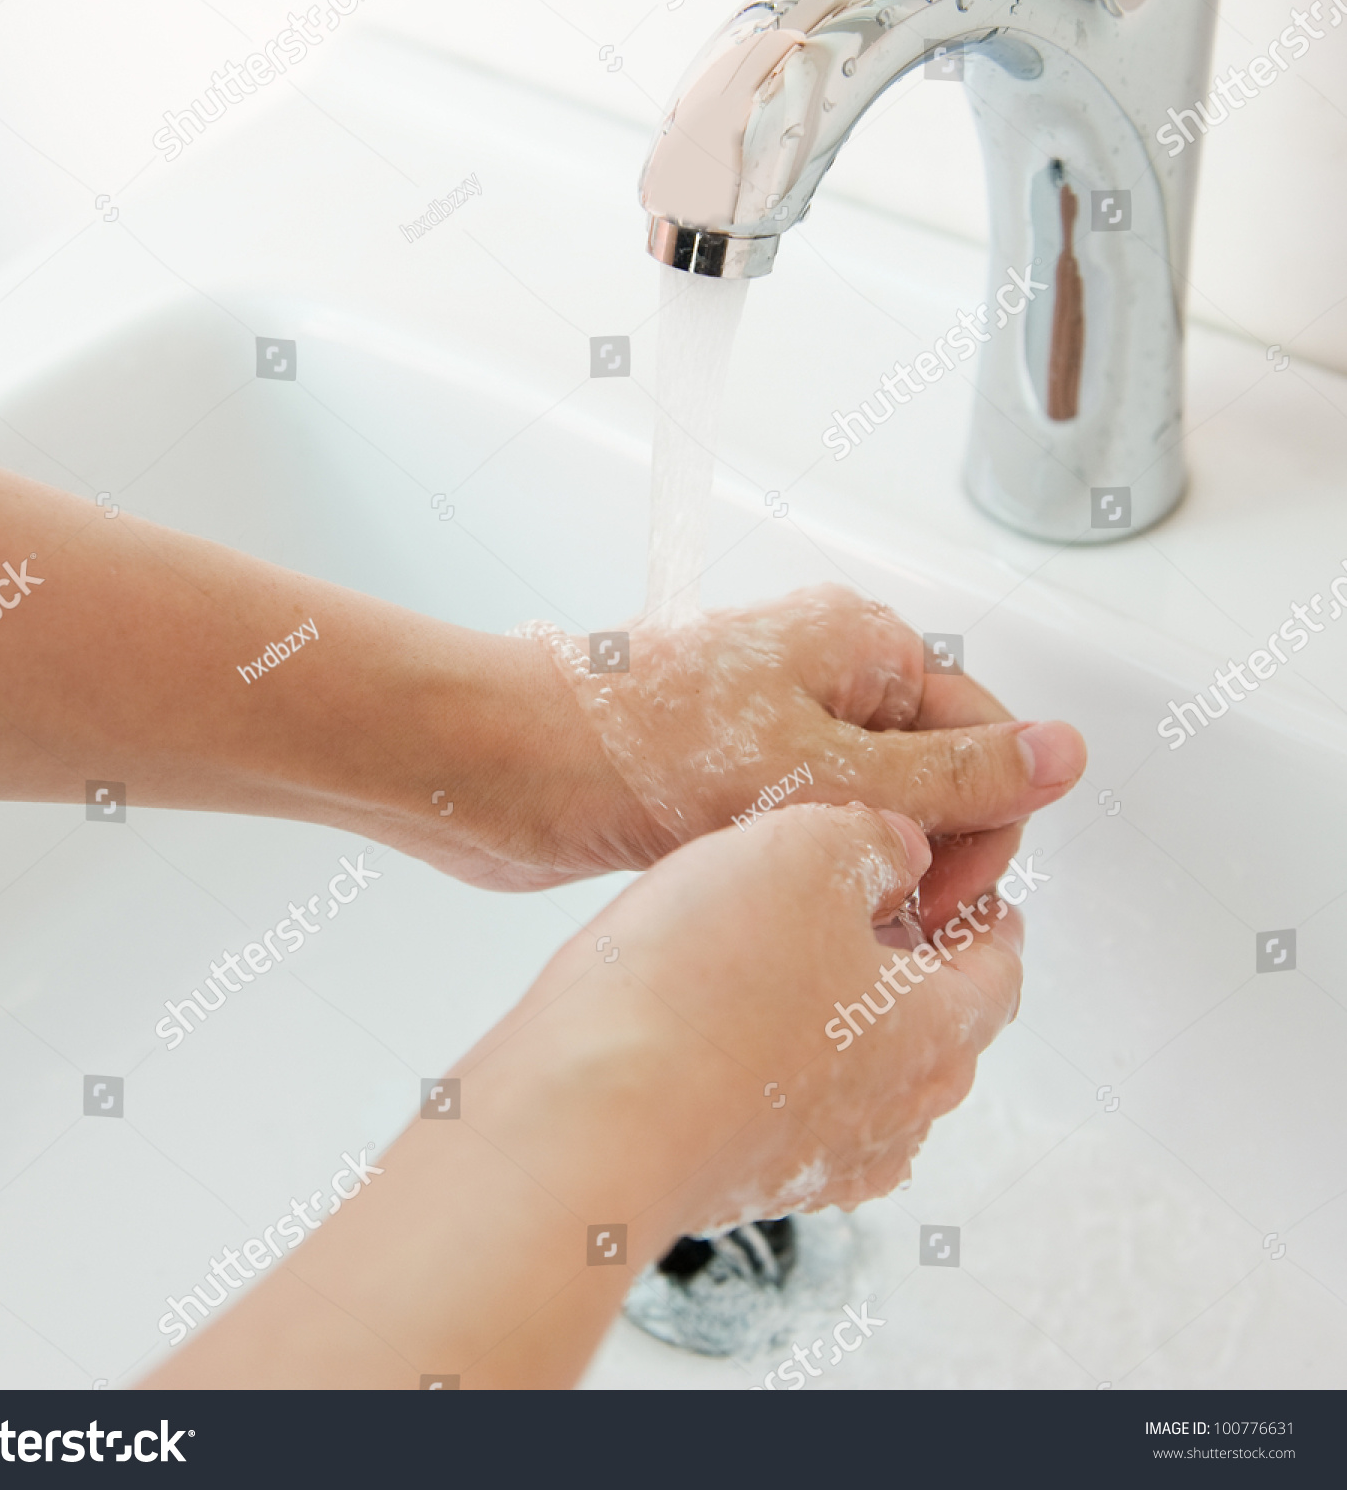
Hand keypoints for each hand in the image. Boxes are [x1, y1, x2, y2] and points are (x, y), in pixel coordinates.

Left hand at [453, 583, 1083, 900]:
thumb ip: (952, 774)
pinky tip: (785, 909)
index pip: (987, 739)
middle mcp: (826, 676)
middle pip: (936, 778)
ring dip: (867, 871)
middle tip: (879, 919)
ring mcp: (775, 727)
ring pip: (873, 813)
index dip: (980, 831)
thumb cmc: (637, 746)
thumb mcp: (823, 771)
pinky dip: (814, 874)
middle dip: (925, 855)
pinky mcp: (730, 778)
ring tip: (827, 917)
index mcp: (863, 645)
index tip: (935, 900)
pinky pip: (812, 830)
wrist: (498, 769)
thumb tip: (1065, 754)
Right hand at [469, 800, 1023, 1240]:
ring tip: (774, 944)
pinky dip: (770, 1055)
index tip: (957, 876)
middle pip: (930, 1020)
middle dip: (903, 952)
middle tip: (858, 895)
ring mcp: (819, 1160)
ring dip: (832, 1008)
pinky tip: (715, 1009)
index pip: (998, 964)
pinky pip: (779, 1102)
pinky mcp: (743, 1178)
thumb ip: (876, 839)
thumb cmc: (701, 987)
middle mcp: (895, 1114)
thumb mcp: (806, 849)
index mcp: (939, 1033)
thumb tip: (900, 854)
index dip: (979, 905)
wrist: (588, 1116)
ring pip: (856, 1067)